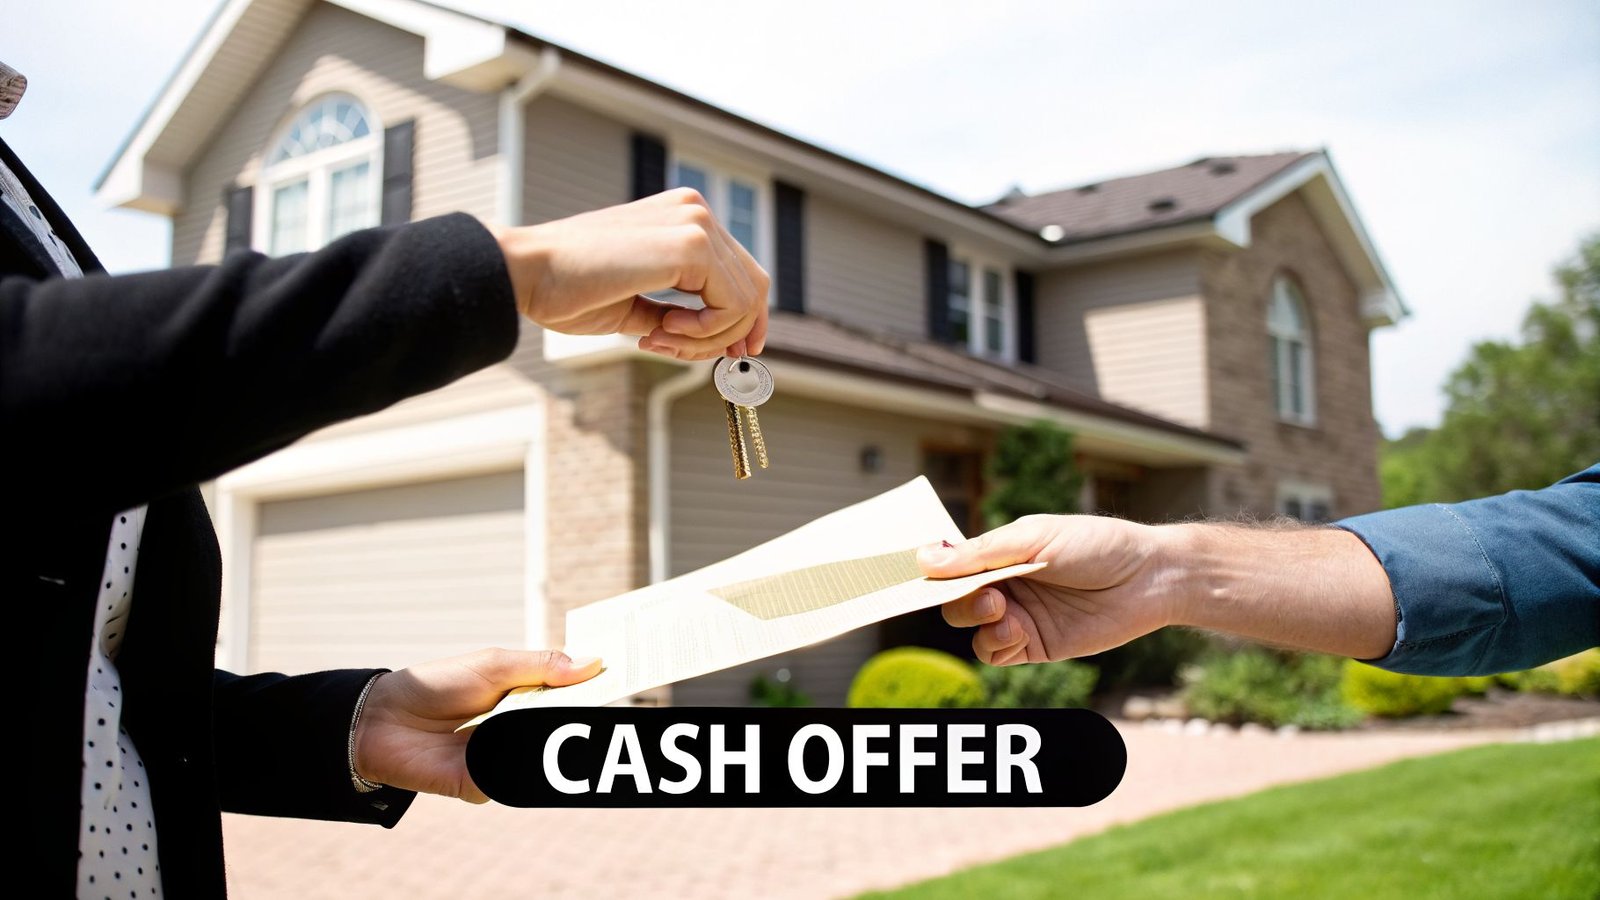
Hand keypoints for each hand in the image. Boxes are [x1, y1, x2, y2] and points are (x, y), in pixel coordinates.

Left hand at [353, 648, 601, 802]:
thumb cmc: (439, 684)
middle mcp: (522, 732)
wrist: (382, 718)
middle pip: (565, 732)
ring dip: (550, 739)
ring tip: (544, 717)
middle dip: (586, 721)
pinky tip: (496, 740)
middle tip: (607, 705)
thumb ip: (542, 666)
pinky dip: (508, 760)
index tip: (623, 675)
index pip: (572, 697)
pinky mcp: (482, 786)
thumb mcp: (494, 664)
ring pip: (543, 758)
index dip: (597, 689)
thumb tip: (592, 663)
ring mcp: (504, 760)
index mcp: (529, 699)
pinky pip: (509, 778)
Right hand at [493, 188, 769, 360]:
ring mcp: (696, 223)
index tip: (729, 354)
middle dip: (731, 335)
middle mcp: (695, 211)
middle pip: (754, 286)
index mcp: (682, 216)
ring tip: (657, 340)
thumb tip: (721, 344)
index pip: (742, 271)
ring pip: (745, 302)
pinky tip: (660, 330)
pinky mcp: (691, 244)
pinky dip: (703, 333)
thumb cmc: (569, 289)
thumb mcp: (639, 305)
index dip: (743, 320)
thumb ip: (680, 316)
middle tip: (688, 356)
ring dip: (705, 339)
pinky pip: (731, 306)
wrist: (527, 273)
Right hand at [917, 515, 1177, 665]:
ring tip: (1003, 611)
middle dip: (958, 600)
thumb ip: (980, 554)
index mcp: (1002, 553)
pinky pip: (996, 653)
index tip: (917, 578)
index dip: (934, 573)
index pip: (953, 566)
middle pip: (955, 601)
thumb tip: (925, 558)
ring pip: (972, 629)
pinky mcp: (1037, 645)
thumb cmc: (1097, 545)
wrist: (1150, 578)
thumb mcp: (1034, 539)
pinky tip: (1015, 629)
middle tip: (986, 595)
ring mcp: (1020, 616)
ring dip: (977, 622)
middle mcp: (1006, 585)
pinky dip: (996, 643)